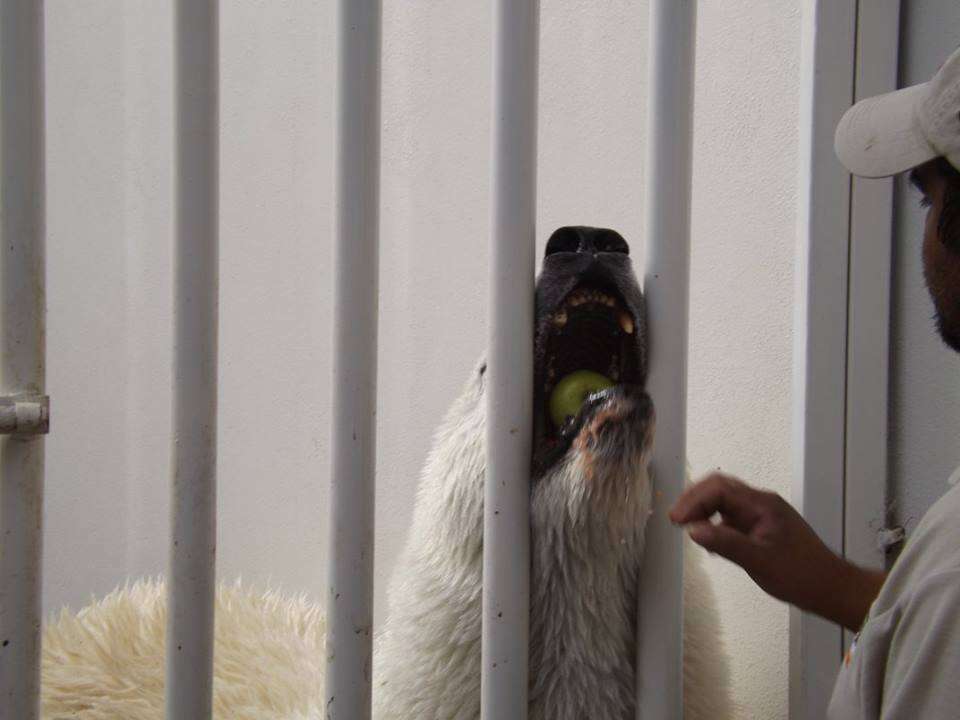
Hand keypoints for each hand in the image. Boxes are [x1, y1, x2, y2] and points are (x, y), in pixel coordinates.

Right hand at [669, 472, 884, 630]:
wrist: (831, 588)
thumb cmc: (800, 575)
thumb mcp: (759, 561)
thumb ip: (725, 544)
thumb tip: (692, 530)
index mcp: (762, 504)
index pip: (719, 489)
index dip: (694, 500)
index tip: (677, 521)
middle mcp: (760, 503)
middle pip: (719, 488)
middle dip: (694, 501)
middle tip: (676, 521)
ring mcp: (761, 514)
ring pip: (724, 501)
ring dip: (703, 511)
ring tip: (688, 530)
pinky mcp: (761, 527)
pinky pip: (731, 517)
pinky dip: (715, 524)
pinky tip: (710, 542)